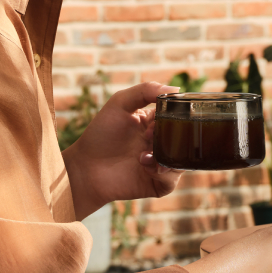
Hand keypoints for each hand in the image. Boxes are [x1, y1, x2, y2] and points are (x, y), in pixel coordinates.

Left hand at [63, 82, 181, 213]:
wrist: (85, 168)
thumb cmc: (100, 135)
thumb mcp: (119, 104)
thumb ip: (145, 91)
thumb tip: (176, 89)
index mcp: (156, 124)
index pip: (179, 117)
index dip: (176, 115)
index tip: (161, 117)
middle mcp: (162, 144)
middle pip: (185, 139)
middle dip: (174, 136)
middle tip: (150, 135)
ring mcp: (161, 164)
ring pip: (182, 160)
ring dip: (169, 154)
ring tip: (147, 152)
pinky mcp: (157, 183)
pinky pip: (171, 179)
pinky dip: (162, 172)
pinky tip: (144, 164)